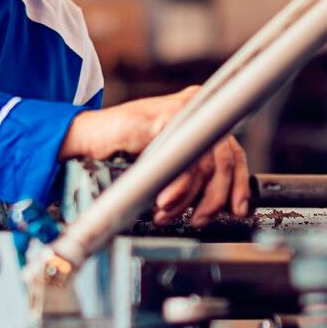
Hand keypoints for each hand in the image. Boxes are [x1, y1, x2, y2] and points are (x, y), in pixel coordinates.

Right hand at [58, 86, 251, 223]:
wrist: (87, 138)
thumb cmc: (123, 149)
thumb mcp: (166, 162)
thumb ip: (191, 171)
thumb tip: (217, 201)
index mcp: (200, 118)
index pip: (233, 153)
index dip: (239, 184)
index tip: (238, 210)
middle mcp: (196, 108)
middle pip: (225, 159)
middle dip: (213, 198)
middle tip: (197, 219)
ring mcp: (182, 110)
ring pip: (206, 163)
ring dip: (188, 198)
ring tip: (168, 213)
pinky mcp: (164, 118)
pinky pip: (184, 160)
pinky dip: (178, 187)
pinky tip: (165, 200)